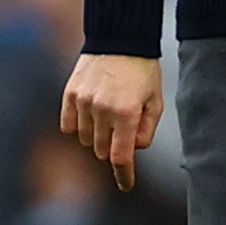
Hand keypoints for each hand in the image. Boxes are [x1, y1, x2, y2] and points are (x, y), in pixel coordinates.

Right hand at [60, 53, 163, 191]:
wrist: (120, 39)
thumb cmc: (143, 70)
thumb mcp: (156, 98)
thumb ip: (147, 128)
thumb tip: (134, 150)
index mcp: (128, 112)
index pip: (122, 156)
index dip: (124, 174)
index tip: (127, 185)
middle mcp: (103, 110)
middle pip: (104, 150)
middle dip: (115, 146)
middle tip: (124, 127)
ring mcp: (83, 103)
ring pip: (87, 140)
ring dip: (98, 135)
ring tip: (110, 113)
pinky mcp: (69, 96)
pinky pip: (69, 127)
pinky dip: (80, 126)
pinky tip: (92, 113)